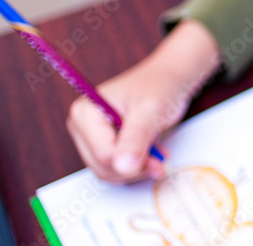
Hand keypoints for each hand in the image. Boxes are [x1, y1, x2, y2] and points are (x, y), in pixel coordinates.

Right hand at [65, 19, 220, 182]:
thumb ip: (135, 138)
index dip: (132, 162)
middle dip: (135, 168)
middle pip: (103, 167)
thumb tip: (122, 167)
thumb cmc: (159, 87)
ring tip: (158, 154)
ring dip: (137, 170)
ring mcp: (91, 138)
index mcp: (85, 113)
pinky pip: (115, 169)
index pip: (103, 154)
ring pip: (108, 172)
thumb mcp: (150, 111)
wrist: (170, 79)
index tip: (158, 158)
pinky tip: (152, 155)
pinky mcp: (104, 145)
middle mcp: (82, 126)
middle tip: (160, 158)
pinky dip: (136, 168)